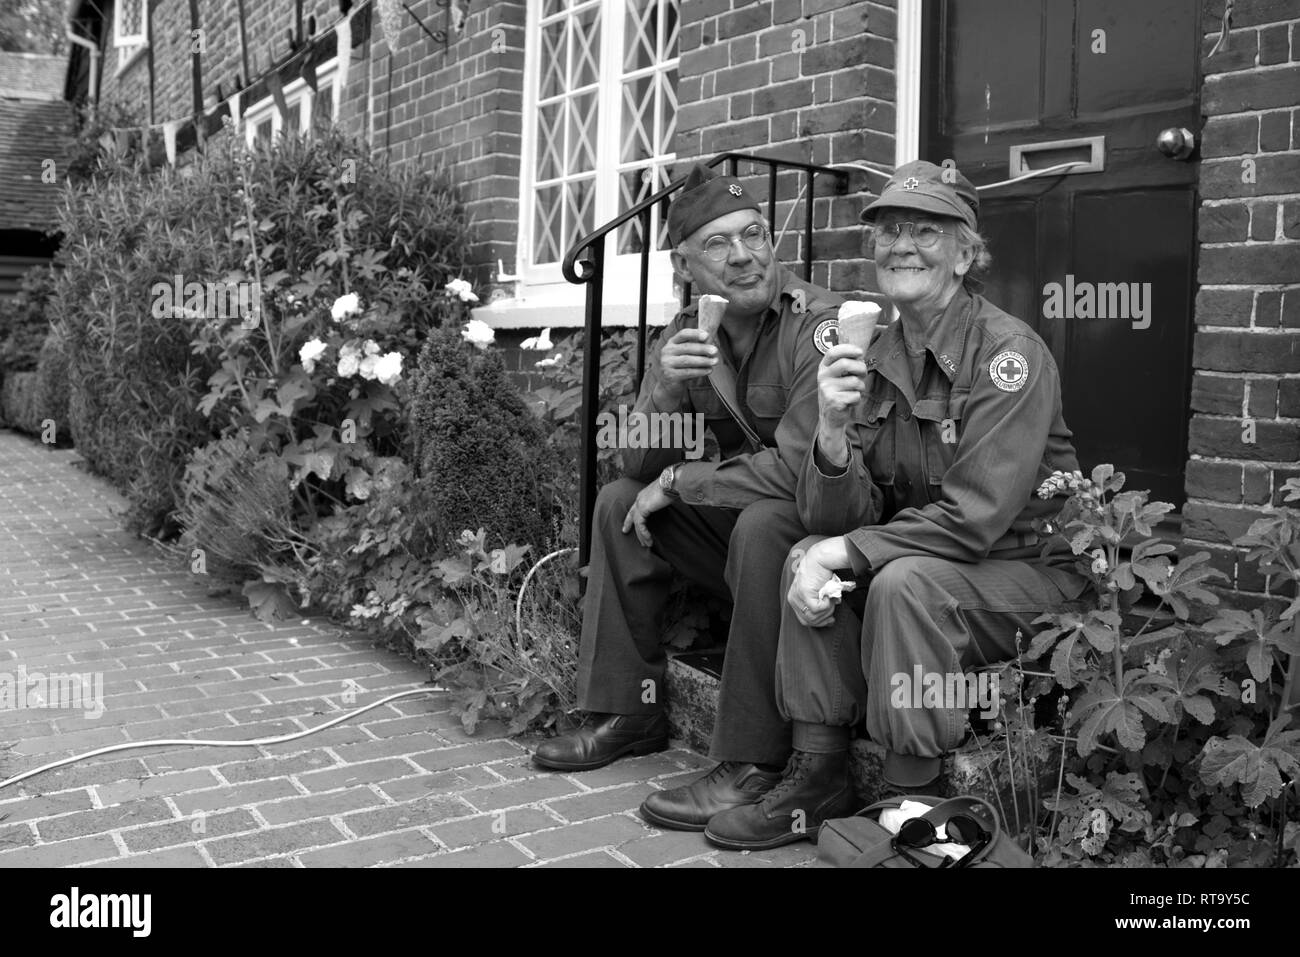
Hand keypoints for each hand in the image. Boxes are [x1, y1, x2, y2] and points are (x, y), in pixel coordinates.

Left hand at [621, 481, 673, 547]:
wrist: (672, 482)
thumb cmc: (672, 486)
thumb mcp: (664, 495)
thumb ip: (660, 501)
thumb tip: (664, 504)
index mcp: (643, 495)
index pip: (635, 508)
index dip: (631, 517)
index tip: (630, 524)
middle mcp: (640, 498)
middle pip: (632, 515)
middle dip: (629, 525)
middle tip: (629, 534)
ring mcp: (640, 503)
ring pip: (636, 522)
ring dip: (641, 535)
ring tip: (646, 544)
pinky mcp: (643, 508)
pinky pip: (640, 524)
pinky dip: (644, 533)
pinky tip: (648, 539)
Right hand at [656, 329, 718, 398]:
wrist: (669, 384)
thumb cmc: (682, 366)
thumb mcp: (686, 354)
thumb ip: (696, 347)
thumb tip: (709, 340)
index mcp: (672, 342)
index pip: (683, 334)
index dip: (695, 334)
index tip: (707, 335)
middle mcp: (667, 351)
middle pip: (686, 347)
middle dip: (702, 348)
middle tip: (715, 351)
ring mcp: (667, 363)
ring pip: (687, 360)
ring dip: (703, 360)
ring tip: (714, 361)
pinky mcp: (670, 375)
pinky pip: (688, 372)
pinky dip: (700, 371)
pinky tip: (709, 370)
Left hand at [786, 544, 838, 627]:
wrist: (821, 558)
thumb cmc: (821, 574)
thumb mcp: (817, 591)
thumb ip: (818, 605)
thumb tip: (829, 622)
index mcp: (793, 599)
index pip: (804, 620)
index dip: (819, 623)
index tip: (830, 620)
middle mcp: (793, 599)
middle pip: (809, 621)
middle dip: (825, 617)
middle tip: (833, 606)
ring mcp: (798, 597)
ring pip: (814, 616)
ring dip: (827, 610)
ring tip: (832, 599)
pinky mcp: (804, 594)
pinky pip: (817, 609)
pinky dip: (827, 605)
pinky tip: (829, 596)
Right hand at [816, 344, 867, 461]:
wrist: (830, 417)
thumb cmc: (838, 393)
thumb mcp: (837, 376)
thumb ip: (845, 364)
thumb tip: (860, 354)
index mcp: (823, 368)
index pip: (833, 352)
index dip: (848, 349)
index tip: (860, 352)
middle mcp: (823, 377)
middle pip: (846, 364)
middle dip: (861, 368)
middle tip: (863, 374)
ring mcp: (827, 389)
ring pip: (854, 381)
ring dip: (860, 387)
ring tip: (854, 392)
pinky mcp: (834, 401)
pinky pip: (855, 395)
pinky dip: (857, 399)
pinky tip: (850, 402)